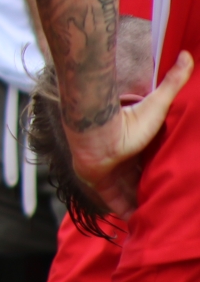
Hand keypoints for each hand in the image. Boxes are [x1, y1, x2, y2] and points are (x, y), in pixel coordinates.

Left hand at [72, 50, 193, 216]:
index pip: (149, 165)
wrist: (95, 128)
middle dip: (149, 193)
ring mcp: (111, 174)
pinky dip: (125, 215)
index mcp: (137, 147)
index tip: (170, 184)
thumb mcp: (156, 104)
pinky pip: (115, 206)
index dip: (157, 175)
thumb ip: (172, 82)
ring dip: (140, 207)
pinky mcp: (101, 186)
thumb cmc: (126, 118)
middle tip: (167, 206)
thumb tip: (187, 55)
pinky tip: (136, 226)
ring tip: (155, 221)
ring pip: (129, 196)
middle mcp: (124, 161)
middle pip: (140, 182)